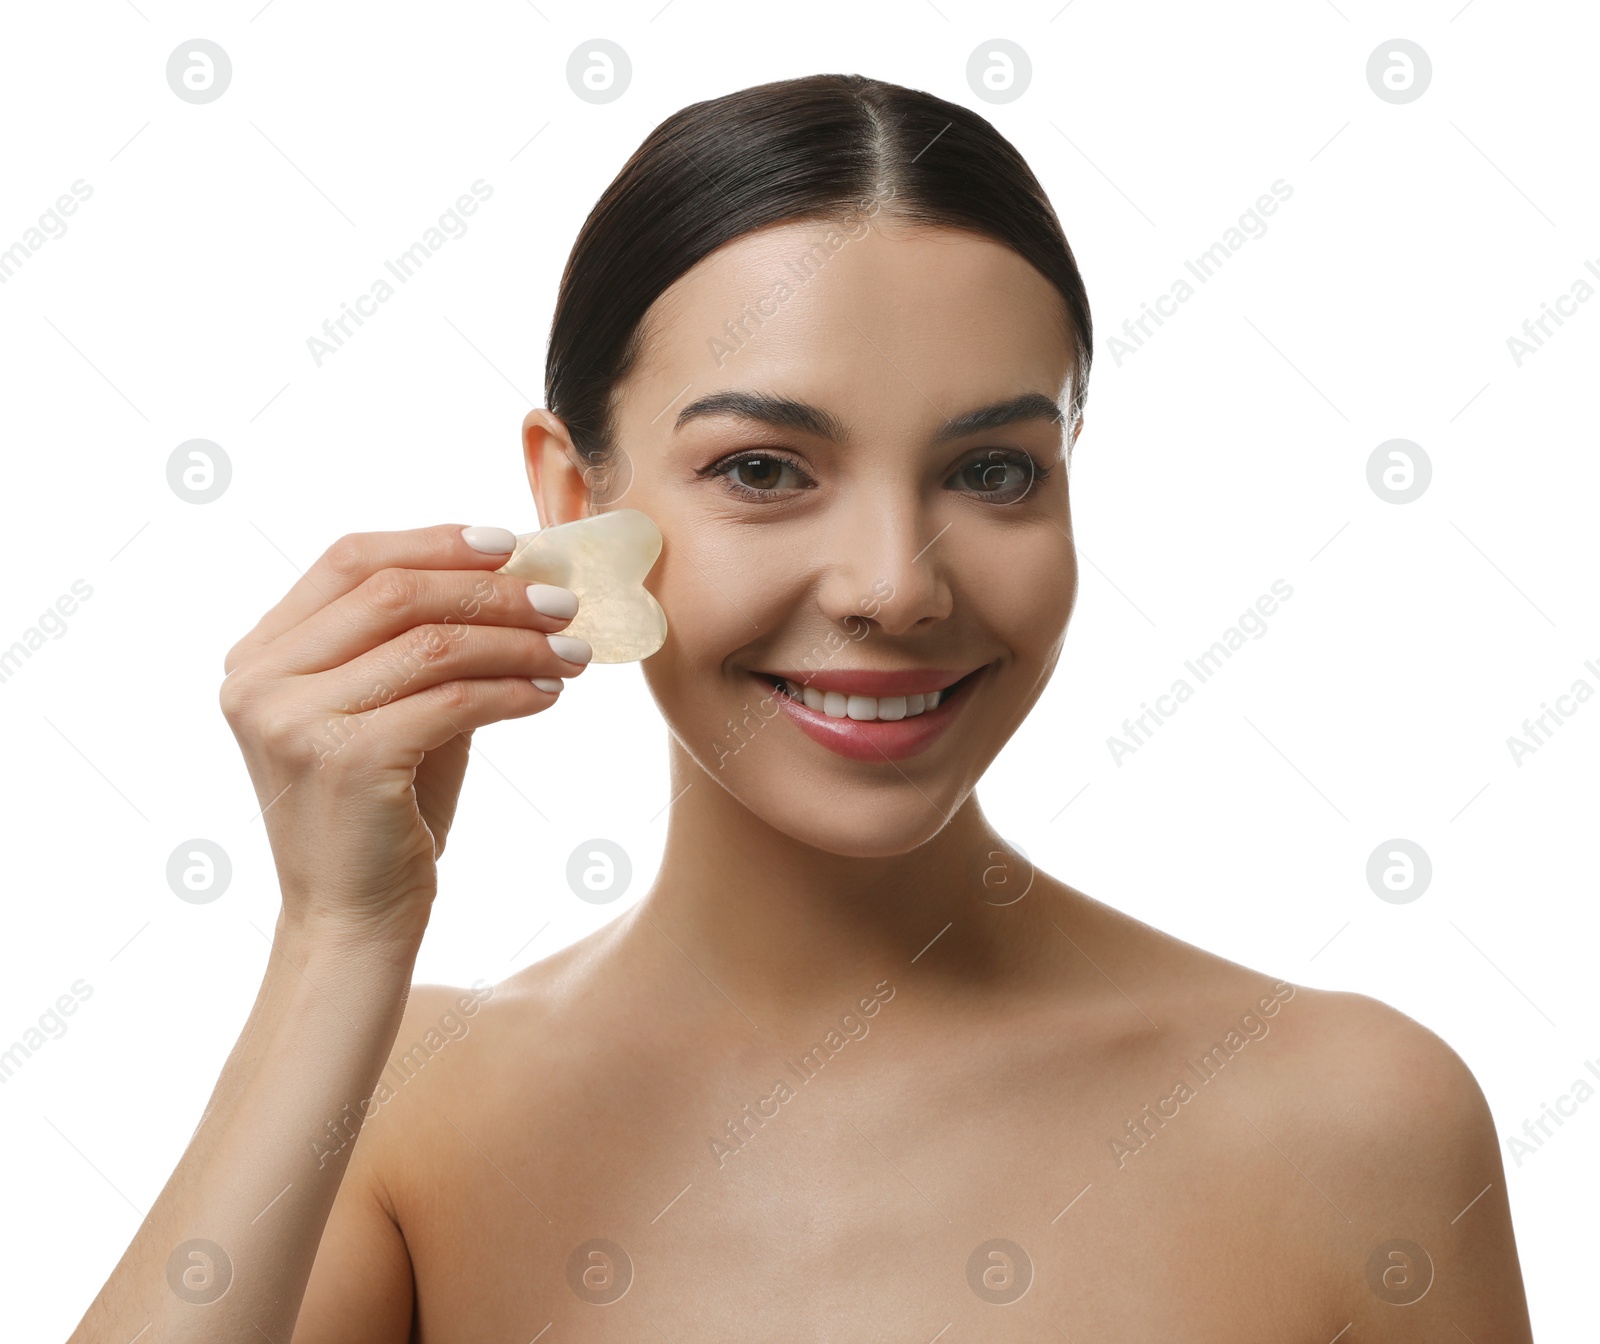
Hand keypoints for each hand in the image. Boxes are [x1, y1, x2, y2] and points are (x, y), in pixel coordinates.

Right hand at [217, 524, 590, 946]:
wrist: (352, 922)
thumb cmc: (381, 813)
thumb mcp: (390, 709)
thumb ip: (423, 643)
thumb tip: (514, 575)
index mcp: (259, 654)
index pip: (348, 560)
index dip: (433, 542)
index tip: (509, 544)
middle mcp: (260, 680)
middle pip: (394, 592)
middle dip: (491, 590)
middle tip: (562, 601)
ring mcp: (293, 720)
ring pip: (431, 644)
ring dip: (516, 640)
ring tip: (572, 648)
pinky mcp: (344, 761)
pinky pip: (452, 700)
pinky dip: (513, 689)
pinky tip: (551, 692)